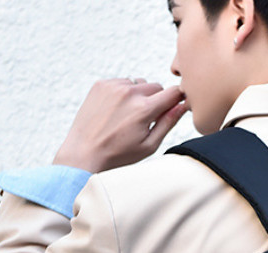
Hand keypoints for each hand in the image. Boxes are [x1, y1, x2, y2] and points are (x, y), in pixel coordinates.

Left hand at [53, 78, 186, 172]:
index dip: (177, 100)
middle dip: (156, 100)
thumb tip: (183, 106)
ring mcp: (113, 86)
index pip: (173, 92)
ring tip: (129, 116)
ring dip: (140, 95)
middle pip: (157, 86)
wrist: (84, 152)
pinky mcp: (101, 84)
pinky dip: (124, 93)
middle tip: (146, 120)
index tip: (174, 108)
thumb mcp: (149, 145)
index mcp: (144, 109)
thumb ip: (168, 123)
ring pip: (139, 83)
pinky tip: (117, 111)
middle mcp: (129, 92)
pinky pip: (122, 82)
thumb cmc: (118, 154)